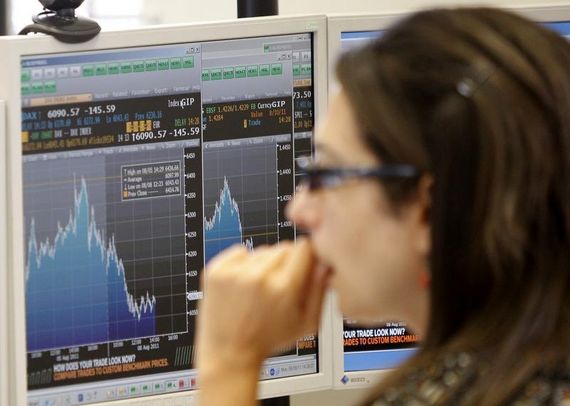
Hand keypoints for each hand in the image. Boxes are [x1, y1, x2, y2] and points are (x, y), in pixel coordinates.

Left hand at [196, 239, 329, 374]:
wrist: (229, 354)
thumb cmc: (268, 340)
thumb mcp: (306, 324)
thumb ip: (320, 291)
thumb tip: (324, 263)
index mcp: (284, 288)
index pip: (304, 247)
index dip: (305, 257)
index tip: (301, 267)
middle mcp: (259, 277)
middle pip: (283, 247)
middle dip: (285, 263)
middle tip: (277, 286)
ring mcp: (235, 273)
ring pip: (262, 250)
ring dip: (264, 264)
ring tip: (257, 290)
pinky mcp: (217, 271)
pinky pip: (239, 251)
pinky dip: (242, 263)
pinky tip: (242, 285)